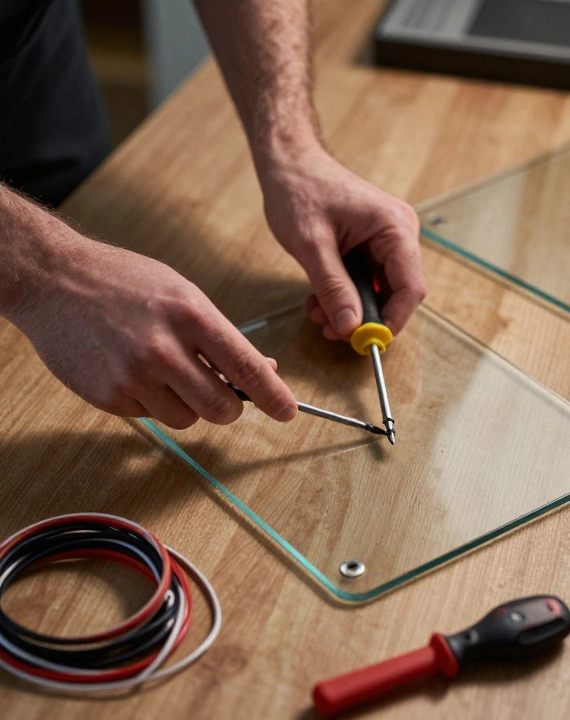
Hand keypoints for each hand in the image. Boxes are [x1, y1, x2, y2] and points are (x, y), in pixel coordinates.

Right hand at [9, 234, 296, 428]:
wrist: (53, 280)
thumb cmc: (125, 283)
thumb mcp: (184, 294)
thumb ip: (222, 335)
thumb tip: (264, 370)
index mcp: (191, 315)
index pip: (246, 367)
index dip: (274, 396)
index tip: (288, 411)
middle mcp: (163, 349)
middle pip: (221, 407)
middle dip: (230, 408)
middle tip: (226, 397)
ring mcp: (132, 375)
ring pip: (186, 420)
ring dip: (189, 406)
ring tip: (168, 372)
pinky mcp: (107, 396)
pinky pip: (150, 417)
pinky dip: (153, 403)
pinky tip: (136, 371)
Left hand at [258, 148, 425, 340]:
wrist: (289, 162)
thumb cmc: (299, 190)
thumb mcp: (311, 244)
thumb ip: (333, 287)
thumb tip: (350, 326)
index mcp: (395, 228)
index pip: (410, 288)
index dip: (391, 320)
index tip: (365, 341)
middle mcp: (400, 234)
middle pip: (397, 292)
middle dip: (364, 316)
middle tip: (331, 329)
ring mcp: (388, 239)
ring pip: (379, 290)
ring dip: (350, 308)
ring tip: (317, 311)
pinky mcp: (372, 244)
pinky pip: (367, 280)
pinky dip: (345, 294)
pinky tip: (320, 297)